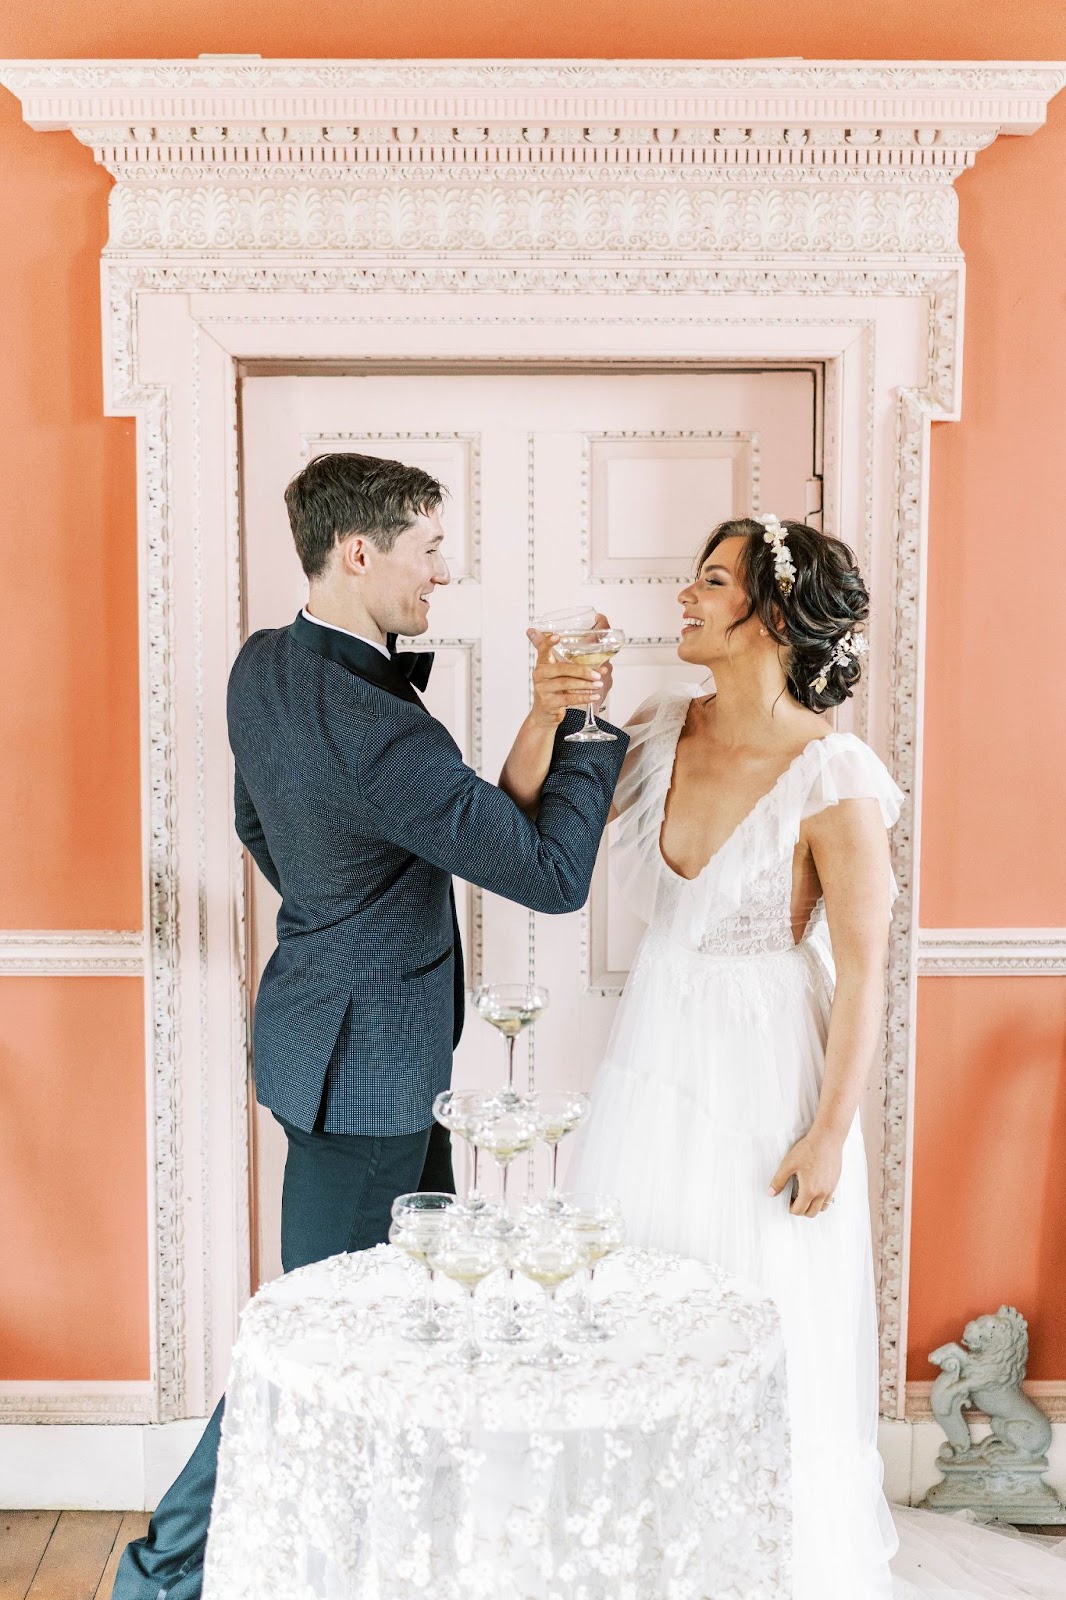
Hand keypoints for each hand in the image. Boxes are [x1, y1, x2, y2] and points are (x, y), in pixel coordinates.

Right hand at [526, 612, 613, 728]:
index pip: (542, 649)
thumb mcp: (562, 675)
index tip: (557, 636)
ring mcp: (543, 688)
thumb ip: (579, 666)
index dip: (548, 642)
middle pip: (562, 668)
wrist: (545, 714)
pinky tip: (594, 696)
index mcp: (543, 663)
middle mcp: (540, 674)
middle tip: (598, 673)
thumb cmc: (556, 691)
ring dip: (586, 684)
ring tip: (599, 684)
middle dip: (582, 671)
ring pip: (567, 683)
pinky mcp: (549, 702)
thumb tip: (604, 663)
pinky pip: (569, 698)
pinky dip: (584, 697)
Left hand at [769, 1129, 843, 1217]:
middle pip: (811, 1213)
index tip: (787, 1200)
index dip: (790, 1208)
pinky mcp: (835, 1182)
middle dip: (801, 1210)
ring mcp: (831, 1188)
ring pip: (822, 1208)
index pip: (799, 1210)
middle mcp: (822, 1193)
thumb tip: (771, 1193)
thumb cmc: (808, 1149)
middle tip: (794, 1200)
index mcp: (809, 1190)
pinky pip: (829, 1199)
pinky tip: (814, 1187)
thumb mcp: (788, 1164)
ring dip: (813, 1207)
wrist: (827, 1138)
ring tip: (805, 1195)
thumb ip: (779, 1180)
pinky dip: (821, 1200)